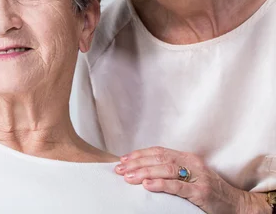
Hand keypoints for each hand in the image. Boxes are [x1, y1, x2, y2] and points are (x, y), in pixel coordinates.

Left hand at [114, 146, 270, 213]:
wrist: (237, 205)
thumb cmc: (211, 191)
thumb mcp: (191, 176)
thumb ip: (173, 171)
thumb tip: (145, 171)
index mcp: (188, 158)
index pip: (159, 151)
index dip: (139, 154)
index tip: (123, 159)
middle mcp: (192, 164)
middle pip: (159, 158)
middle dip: (137, 162)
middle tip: (120, 168)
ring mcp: (197, 177)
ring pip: (166, 169)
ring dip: (144, 172)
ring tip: (129, 176)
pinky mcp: (201, 192)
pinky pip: (178, 186)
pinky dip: (160, 184)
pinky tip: (147, 185)